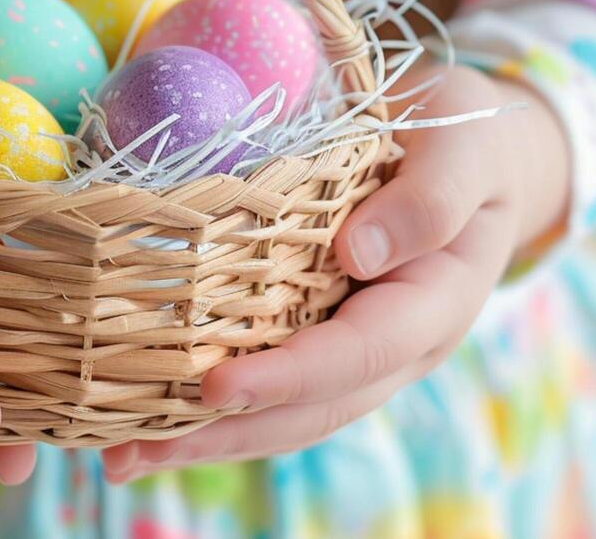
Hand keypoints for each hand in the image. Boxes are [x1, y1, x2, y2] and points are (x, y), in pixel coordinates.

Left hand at [101, 64, 569, 481]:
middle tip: (133, 450)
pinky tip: (141, 416)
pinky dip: (206, 406)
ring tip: (121, 456)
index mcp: (434, 305)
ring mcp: (355, 348)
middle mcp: (395, 347)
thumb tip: (360, 254)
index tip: (213, 386)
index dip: (286, 376)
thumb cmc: (466, 139)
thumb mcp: (465, 151)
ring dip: (202, 439)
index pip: (357, 354)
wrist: (474, 152)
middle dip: (224, 434)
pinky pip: (266, 380)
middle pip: (309, 411)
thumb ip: (431, 199)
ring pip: (283, 414)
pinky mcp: (318, 333)